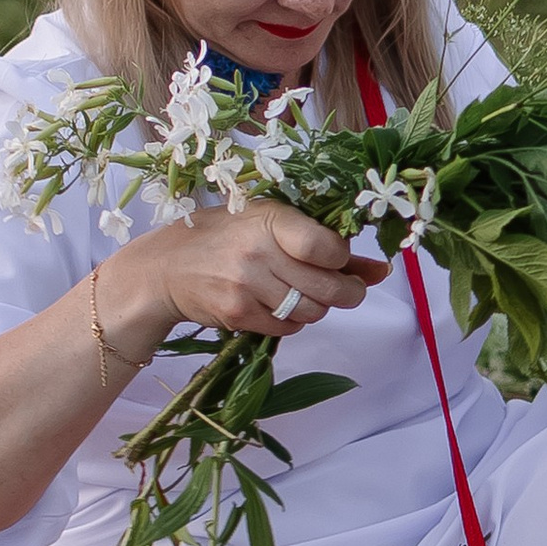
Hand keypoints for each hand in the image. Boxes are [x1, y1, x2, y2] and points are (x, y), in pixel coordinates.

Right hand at [107, 202, 385, 347]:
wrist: (165, 269)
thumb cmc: (224, 236)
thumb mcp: (269, 223)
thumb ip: (325, 244)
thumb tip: (381, 269)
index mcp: (270, 218)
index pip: (328, 247)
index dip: (344, 259)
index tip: (340, 259)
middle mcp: (258, 251)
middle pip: (328, 287)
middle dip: (347, 293)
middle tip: (345, 289)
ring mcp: (247, 286)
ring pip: (312, 311)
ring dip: (317, 307)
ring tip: (302, 293)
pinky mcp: (238, 314)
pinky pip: (288, 327)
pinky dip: (292, 320)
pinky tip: (278, 305)